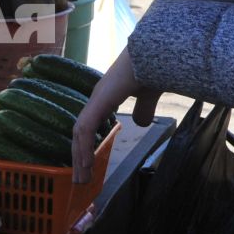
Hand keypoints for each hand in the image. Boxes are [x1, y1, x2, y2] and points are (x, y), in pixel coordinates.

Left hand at [72, 48, 159, 182]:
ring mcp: (96, 100)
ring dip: (79, 157)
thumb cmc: (153, 69)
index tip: (87, 166)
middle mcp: (96, 99)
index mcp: (105, 98)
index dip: (86, 145)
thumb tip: (141, 123)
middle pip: (80, 133)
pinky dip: (84, 148)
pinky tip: (85, 165)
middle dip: (78, 157)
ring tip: (81, 179)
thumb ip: (144, 109)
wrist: (155, 54)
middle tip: (79, 180)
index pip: (89, 126)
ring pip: (79, 134)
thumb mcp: (149, 96)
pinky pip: (85, 129)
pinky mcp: (99, 102)